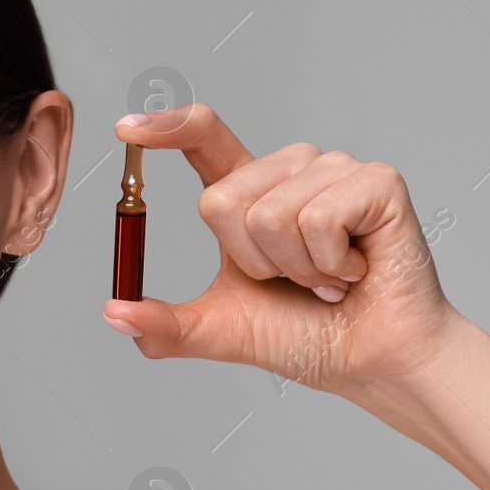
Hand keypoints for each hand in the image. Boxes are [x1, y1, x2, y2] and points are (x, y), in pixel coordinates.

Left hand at [101, 103, 465, 399]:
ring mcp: (333, 170)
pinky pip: (318, 218)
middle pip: (221, 199)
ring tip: (328, 277)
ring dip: (295, 267)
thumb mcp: (220, 331)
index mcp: (248, 191)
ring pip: (270, 213)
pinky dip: (330, 263)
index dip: (164, 127)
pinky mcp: (376, 180)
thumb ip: (165, 325)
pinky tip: (354, 270)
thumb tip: (112, 312)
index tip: (125, 129)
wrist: (370, 361)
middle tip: (294, 280)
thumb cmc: (305, 337)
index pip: (201, 137)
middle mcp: (288, 169)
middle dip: (252, 262)